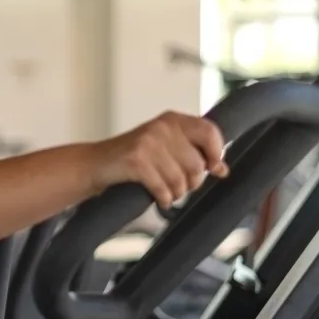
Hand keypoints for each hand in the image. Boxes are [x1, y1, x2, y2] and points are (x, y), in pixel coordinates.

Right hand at [90, 112, 229, 209]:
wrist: (96, 163)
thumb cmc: (134, 158)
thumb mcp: (166, 147)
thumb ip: (193, 153)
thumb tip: (222, 169)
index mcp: (173, 120)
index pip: (209, 131)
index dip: (216, 153)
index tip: (214, 168)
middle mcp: (162, 127)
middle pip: (196, 163)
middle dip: (192, 182)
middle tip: (181, 186)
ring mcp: (148, 143)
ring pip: (180, 179)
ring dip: (176, 193)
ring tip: (167, 191)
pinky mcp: (136, 161)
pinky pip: (163, 188)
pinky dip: (164, 199)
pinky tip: (159, 198)